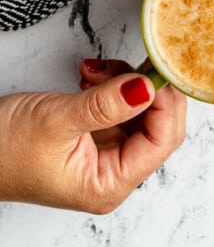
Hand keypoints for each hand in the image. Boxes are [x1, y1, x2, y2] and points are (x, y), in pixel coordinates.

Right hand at [0, 59, 185, 212]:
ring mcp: (106, 152)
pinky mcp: (96, 133)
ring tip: (96, 71)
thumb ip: (106, 105)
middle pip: (158, 125)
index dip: (165, 103)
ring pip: (141, 109)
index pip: (161, 141)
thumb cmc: (3, 149)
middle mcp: (113, 172)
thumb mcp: (57, 121)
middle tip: (133, 62)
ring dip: (125, 81)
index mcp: (108, 184)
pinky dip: (112, 84)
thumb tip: (147, 87)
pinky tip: (91, 76)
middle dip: (145, 88)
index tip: (156, 70)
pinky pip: (120, 103)